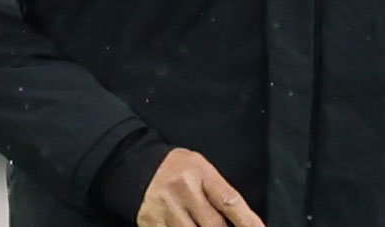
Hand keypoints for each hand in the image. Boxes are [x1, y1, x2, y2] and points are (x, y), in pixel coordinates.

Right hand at [137, 148, 264, 226]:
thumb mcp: (202, 169)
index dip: (248, 221)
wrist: (136, 164)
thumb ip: (218, 192)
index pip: (230, 201)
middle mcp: (184, 190)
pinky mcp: (150, 223)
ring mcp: (166, 208)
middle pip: (214, 225)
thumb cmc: (178, 168)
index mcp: (201, 173)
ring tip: (204, 225)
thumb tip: (238, 220)